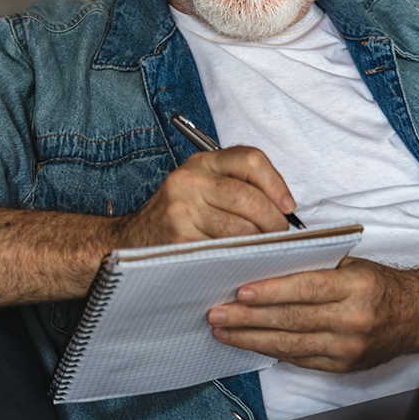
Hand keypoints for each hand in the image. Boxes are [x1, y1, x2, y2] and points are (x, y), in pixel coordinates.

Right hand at [114, 146, 296, 247]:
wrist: (131, 240)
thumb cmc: (177, 216)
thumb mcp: (203, 187)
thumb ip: (238, 186)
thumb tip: (284, 205)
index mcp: (203, 162)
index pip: (251, 159)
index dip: (277, 183)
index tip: (287, 206)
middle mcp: (191, 180)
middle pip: (250, 198)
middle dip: (274, 221)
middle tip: (280, 235)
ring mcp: (182, 209)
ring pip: (241, 228)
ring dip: (260, 243)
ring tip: (263, 248)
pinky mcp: (179, 238)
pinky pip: (224, 249)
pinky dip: (241, 256)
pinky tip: (243, 259)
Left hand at [207, 257, 418, 372]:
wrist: (416, 316)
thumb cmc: (379, 286)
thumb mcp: (354, 266)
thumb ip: (316, 266)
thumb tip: (269, 264)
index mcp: (357, 287)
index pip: (306, 289)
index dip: (270, 292)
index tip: (240, 292)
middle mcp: (353, 319)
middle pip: (291, 320)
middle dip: (248, 319)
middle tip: (217, 314)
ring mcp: (347, 347)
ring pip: (290, 345)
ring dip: (252, 338)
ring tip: (224, 332)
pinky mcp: (343, 366)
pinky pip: (301, 360)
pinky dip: (273, 351)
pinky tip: (251, 344)